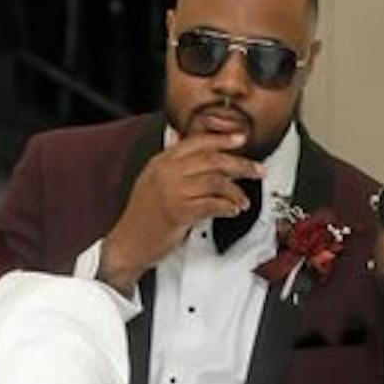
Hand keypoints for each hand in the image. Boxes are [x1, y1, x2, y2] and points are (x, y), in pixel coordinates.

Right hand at [95, 135, 263, 288]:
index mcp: (161, 162)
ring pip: (215, 181)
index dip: (222, 139)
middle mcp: (166, 172)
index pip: (197, 142)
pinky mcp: (179, 212)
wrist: (127, 245)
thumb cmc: (141, 218)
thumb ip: (169, 162)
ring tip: (243, 200)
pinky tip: (232, 210)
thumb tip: (178, 138)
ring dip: (235, 191)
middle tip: (257, 169)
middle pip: (212, 159)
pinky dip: (227, 207)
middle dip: (240, 164)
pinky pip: (212, 204)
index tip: (240, 139)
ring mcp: (172, 191)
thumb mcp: (151, 181)